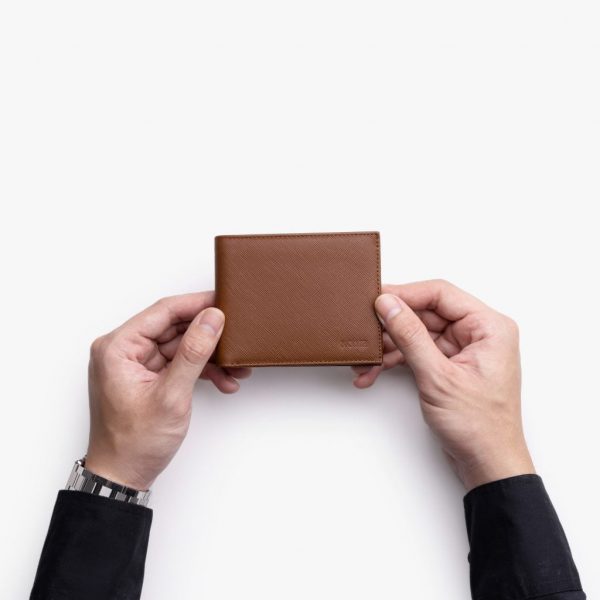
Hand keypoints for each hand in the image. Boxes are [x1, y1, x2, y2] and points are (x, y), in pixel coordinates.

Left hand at [85, 292, 250, 489]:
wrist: (123, 476)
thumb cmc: (134, 442)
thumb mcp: (171, 395)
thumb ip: (194, 353)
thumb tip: (212, 319)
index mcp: (117, 347)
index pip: (163, 312)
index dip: (196, 304)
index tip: (223, 300)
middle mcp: (123, 350)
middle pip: (173, 327)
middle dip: (208, 335)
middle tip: (235, 335)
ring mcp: (135, 363)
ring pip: (180, 345)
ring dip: (209, 356)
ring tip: (235, 367)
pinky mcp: (147, 376)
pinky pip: (178, 362)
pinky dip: (200, 370)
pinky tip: (224, 380)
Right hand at [353, 280, 534, 490]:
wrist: (488, 465)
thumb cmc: (480, 426)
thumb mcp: (438, 377)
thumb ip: (410, 336)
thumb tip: (388, 304)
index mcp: (489, 327)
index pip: (441, 294)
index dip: (406, 294)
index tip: (377, 300)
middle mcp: (478, 333)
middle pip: (426, 313)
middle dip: (392, 327)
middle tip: (366, 332)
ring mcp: (464, 349)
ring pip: (417, 333)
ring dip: (390, 347)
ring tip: (366, 362)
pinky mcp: (450, 365)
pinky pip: (418, 351)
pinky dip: (396, 361)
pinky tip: (374, 372)